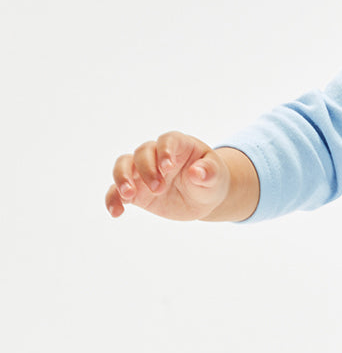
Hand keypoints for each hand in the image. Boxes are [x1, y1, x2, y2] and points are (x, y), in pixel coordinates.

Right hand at [106, 131, 231, 220]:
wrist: (202, 198)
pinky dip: (113, 199)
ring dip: (122, 178)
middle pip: (142, 153)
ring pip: (123, 166)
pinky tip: (116, 212)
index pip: (167, 140)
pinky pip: (117, 191)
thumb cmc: (209, 180)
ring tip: (128, 195)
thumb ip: (209, 172)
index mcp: (178, 145)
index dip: (165, 150)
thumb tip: (197, 173)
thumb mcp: (216, 177)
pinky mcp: (136, 190)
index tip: (167, 166)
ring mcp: (143, 171)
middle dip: (147, 169)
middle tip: (158, 188)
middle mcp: (156, 155)